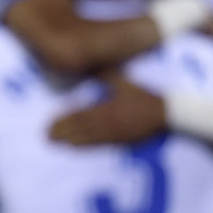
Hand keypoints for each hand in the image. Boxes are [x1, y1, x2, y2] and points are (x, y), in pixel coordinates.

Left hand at [50, 78, 165, 145]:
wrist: (166, 114)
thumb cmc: (144, 96)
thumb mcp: (125, 82)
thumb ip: (106, 75)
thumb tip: (91, 64)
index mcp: (108, 108)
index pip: (81, 116)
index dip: (64, 120)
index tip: (49, 123)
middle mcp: (108, 123)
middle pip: (81, 129)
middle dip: (62, 133)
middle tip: (46, 136)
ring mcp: (114, 134)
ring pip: (87, 139)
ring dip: (70, 141)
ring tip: (56, 143)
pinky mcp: (120, 142)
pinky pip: (99, 145)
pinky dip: (85, 147)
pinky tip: (75, 148)